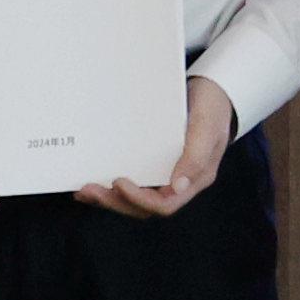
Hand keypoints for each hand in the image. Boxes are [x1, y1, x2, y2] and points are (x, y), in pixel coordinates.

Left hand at [91, 75, 237, 220]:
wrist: (214, 92)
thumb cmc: (212, 108)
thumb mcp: (207, 127)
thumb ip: (195, 156)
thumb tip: (177, 186)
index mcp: (195, 179)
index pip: (164, 204)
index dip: (139, 199)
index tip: (118, 182)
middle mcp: (178, 183)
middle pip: (144, 206)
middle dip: (115, 201)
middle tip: (90, 189)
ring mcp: (165, 175)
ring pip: (135, 199)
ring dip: (109, 198)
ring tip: (84, 190)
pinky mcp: (154, 165)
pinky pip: (132, 182)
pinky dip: (110, 186)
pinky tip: (92, 182)